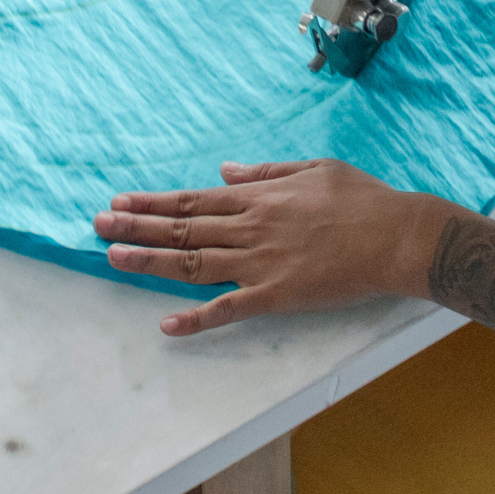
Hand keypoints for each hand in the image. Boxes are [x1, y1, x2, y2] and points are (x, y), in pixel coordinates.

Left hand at [94, 159, 447, 336]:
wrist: (397, 236)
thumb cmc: (364, 199)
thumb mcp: (314, 168)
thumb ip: (267, 172)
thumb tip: (227, 171)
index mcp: (259, 198)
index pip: (194, 201)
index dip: (154, 203)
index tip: (121, 202)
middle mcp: (251, 228)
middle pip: (183, 229)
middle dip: (137, 227)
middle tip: (98, 226)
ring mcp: (261, 263)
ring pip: (194, 264)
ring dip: (151, 262)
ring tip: (114, 259)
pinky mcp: (277, 295)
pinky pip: (229, 309)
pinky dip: (197, 318)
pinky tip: (167, 325)